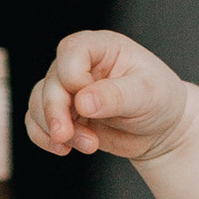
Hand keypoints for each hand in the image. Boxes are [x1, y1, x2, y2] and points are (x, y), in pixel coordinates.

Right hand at [25, 28, 190, 162]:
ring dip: (54, 129)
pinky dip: (44, 138)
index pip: (71, 51)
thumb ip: (116, 96)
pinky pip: (36, 123)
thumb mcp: (147, 94)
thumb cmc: (160, 100)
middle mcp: (79, 65)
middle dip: (55, 112)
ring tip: (88, 145)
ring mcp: (68, 90)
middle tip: (67, 136)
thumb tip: (82, 102)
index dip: (74, 77)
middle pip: (50, 82)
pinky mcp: (63, 114)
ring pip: (38, 103)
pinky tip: (64, 150)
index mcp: (101, 47)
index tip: (90, 101)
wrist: (161, 128)